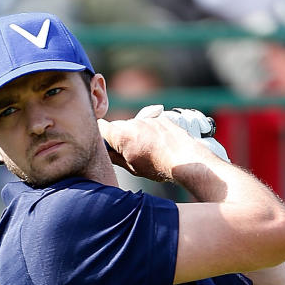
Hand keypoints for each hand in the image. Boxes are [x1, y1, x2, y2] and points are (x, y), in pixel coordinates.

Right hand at [100, 104, 228, 179]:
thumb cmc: (158, 166)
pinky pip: (148, 124)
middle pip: (118, 127)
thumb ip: (114, 157)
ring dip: (135, 136)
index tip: (104, 147)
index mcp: (122, 134)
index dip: (99, 137)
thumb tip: (104, 153)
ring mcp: (148, 118)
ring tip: (146, 152)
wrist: (185, 160)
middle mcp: (133, 122)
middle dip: (118, 138)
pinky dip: (149, 132)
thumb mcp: (131, 167)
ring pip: (133, 126)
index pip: (100, 127)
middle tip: (126, 154)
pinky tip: (157, 146)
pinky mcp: (160, 118)